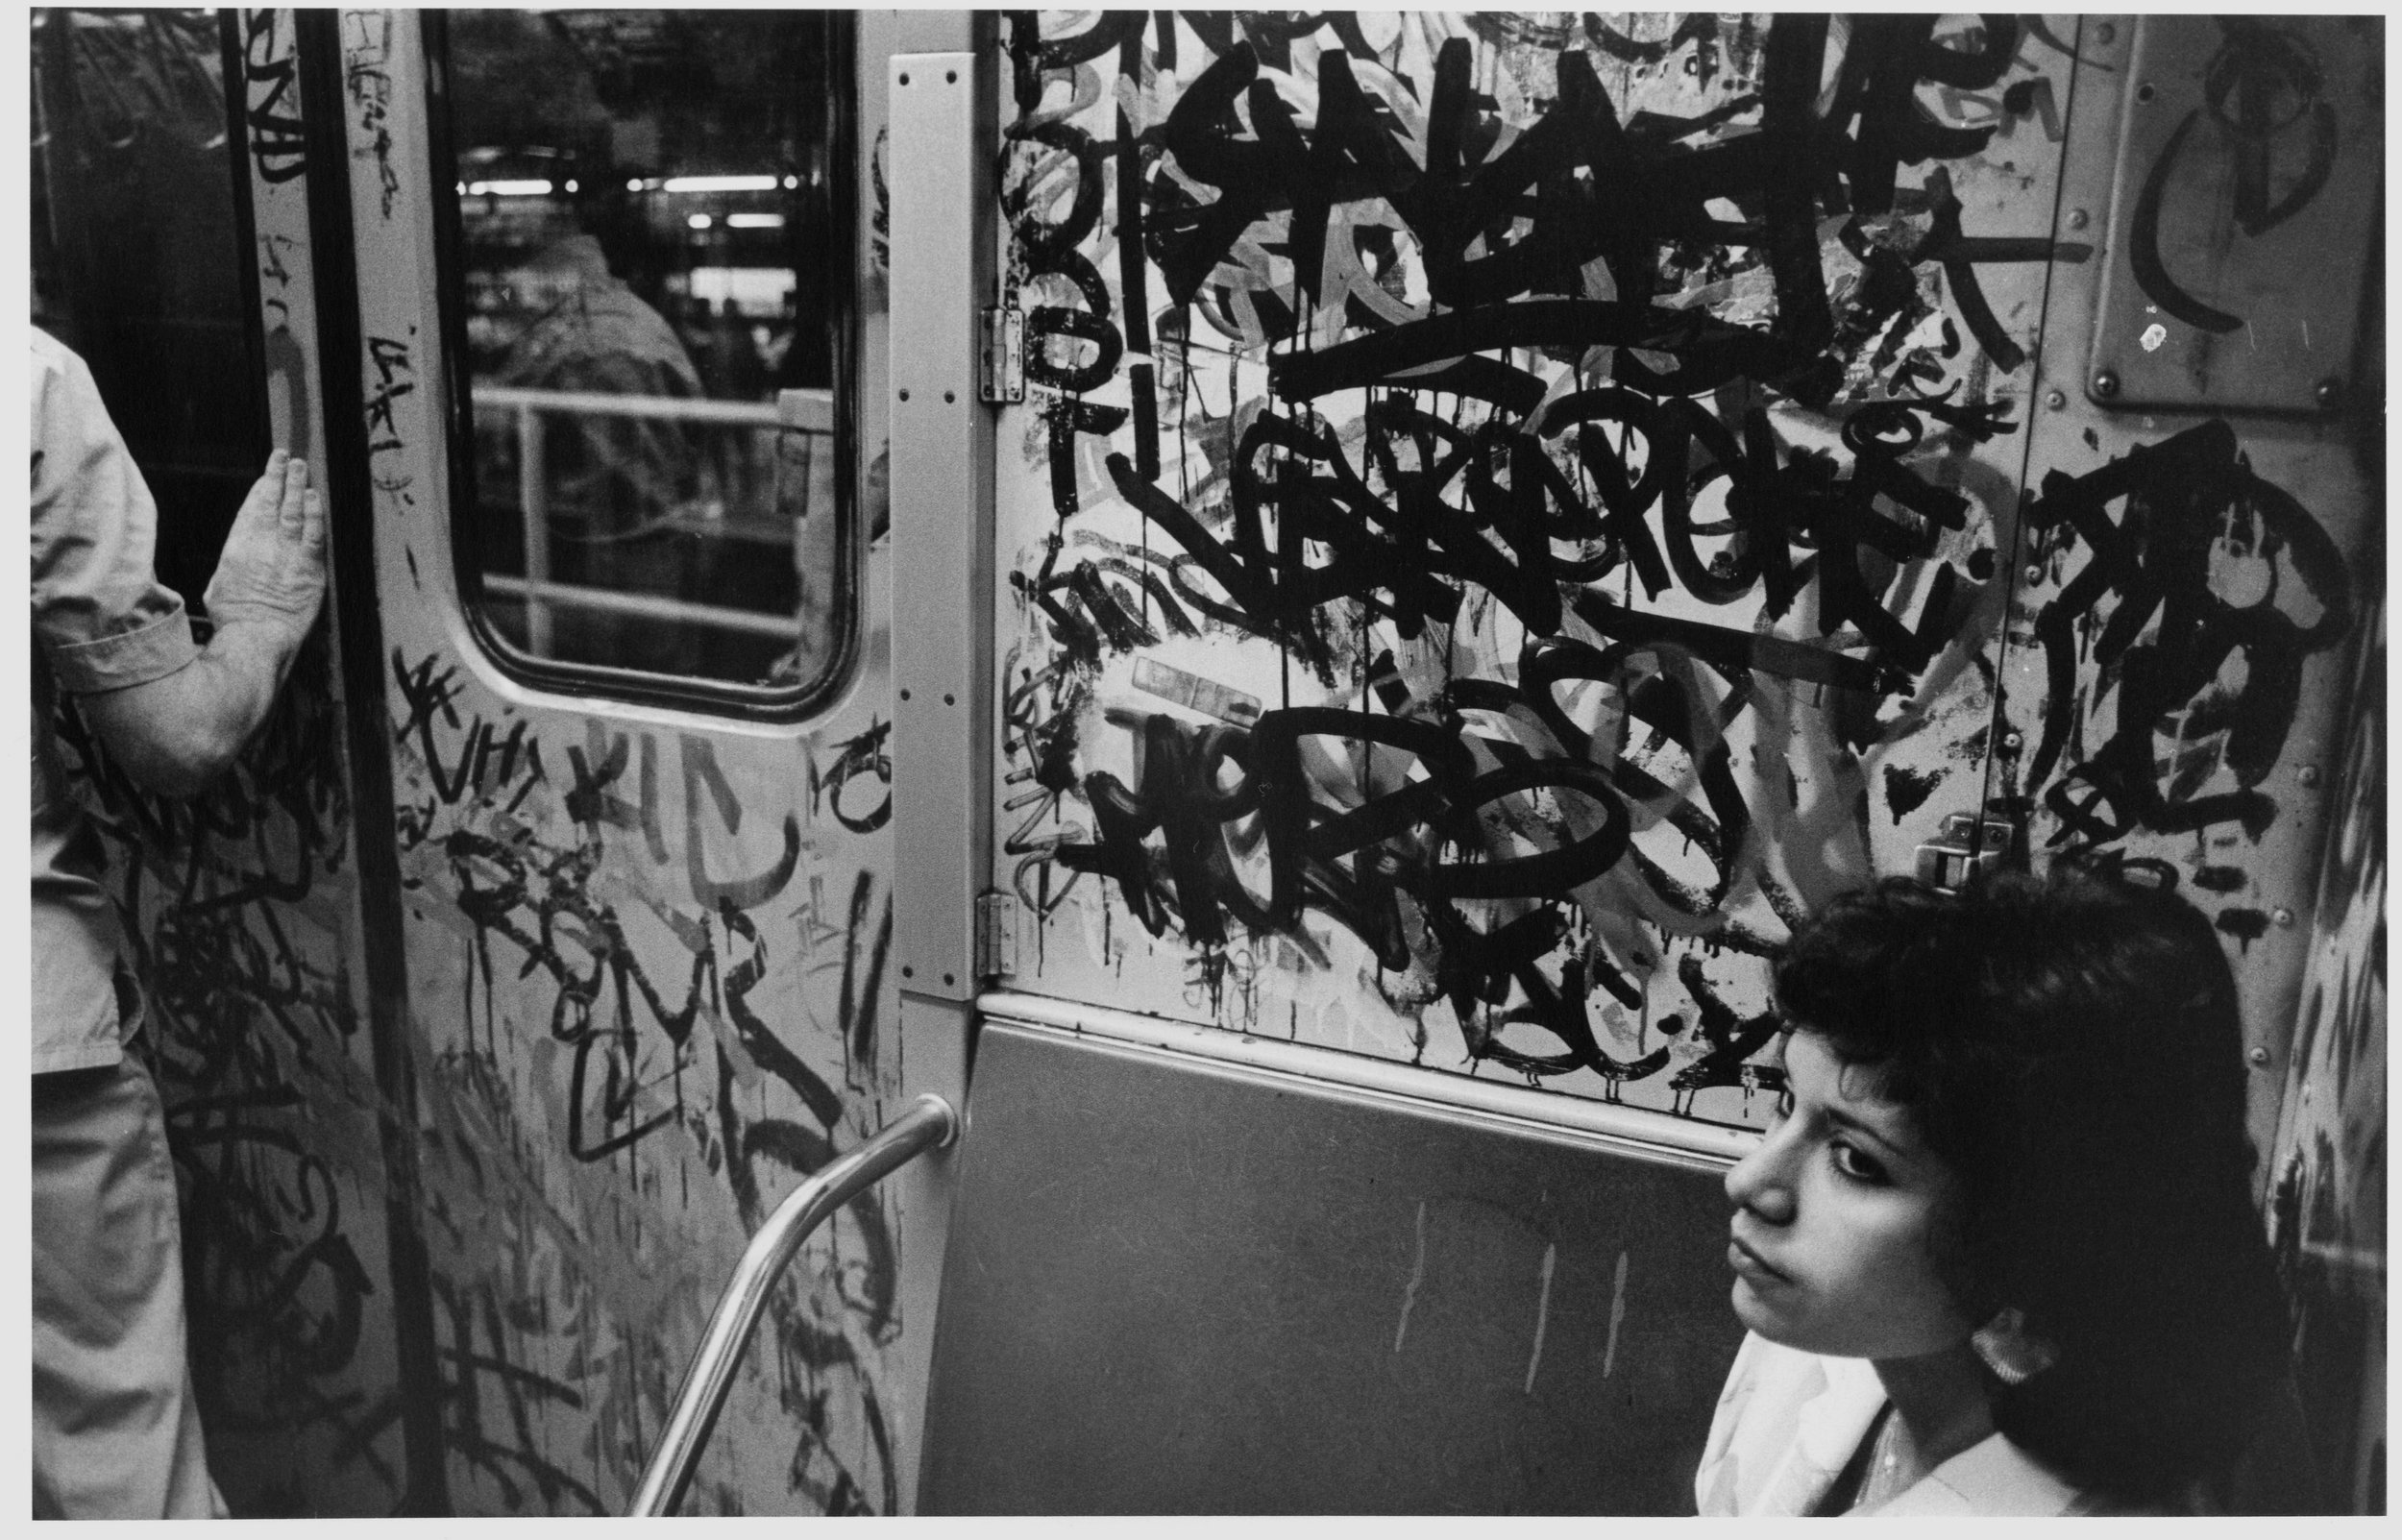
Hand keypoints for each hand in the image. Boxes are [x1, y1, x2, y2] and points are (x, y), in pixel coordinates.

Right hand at [203, 450, 326, 643]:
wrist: (255, 637)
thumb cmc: (233, 621)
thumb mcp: (217, 589)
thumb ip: (229, 571)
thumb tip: (231, 568)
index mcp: (238, 548)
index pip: (251, 510)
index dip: (261, 488)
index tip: (267, 475)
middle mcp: (262, 544)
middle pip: (271, 503)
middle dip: (279, 477)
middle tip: (285, 457)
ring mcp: (287, 554)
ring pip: (293, 511)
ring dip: (297, 486)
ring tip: (300, 467)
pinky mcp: (309, 568)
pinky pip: (314, 534)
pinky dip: (315, 514)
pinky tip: (315, 497)